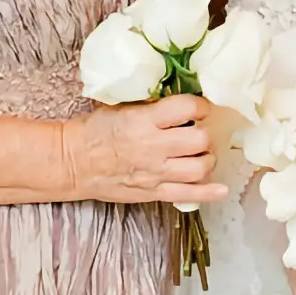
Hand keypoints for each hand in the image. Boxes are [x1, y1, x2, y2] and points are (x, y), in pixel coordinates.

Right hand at [63, 94, 228, 205]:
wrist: (73, 162)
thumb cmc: (96, 131)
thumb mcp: (122, 107)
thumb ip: (152, 105)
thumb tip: (181, 100)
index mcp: (144, 120)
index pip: (188, 108)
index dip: (202, 106)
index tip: (202, 108)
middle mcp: (153, 147)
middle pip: (200, 140)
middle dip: (205, 134)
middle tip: (199, 132)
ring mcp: (155, 173)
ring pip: (200, 168)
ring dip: (207, 159)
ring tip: (201, 154)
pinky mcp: (154, 193)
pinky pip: (188, 195)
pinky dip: (209, 192)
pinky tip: (222, 188)